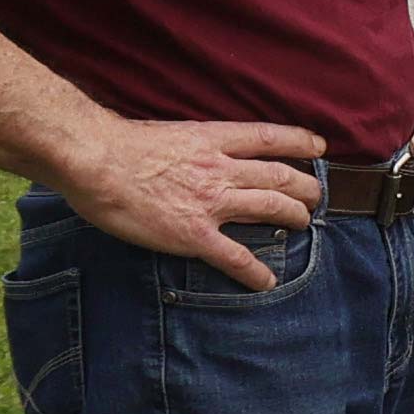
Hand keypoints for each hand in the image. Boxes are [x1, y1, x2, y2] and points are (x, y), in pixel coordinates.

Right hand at [60, 118, 328, 288]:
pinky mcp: (194, 235)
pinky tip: (266, 281)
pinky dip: (255, 272)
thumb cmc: (118, 144)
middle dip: (306, 187)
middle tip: (315, 196)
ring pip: (271, 208)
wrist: (94, 159)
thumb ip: (191, 144)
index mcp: (211, 139)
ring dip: (295, 217)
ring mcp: (211, 202)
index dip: (300, 142)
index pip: (268, 137)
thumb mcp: (167, 132)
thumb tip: (194, 151)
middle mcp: (220, 169)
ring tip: (304, 224)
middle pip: (280, 176)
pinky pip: (236, 257)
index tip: (319, 147)